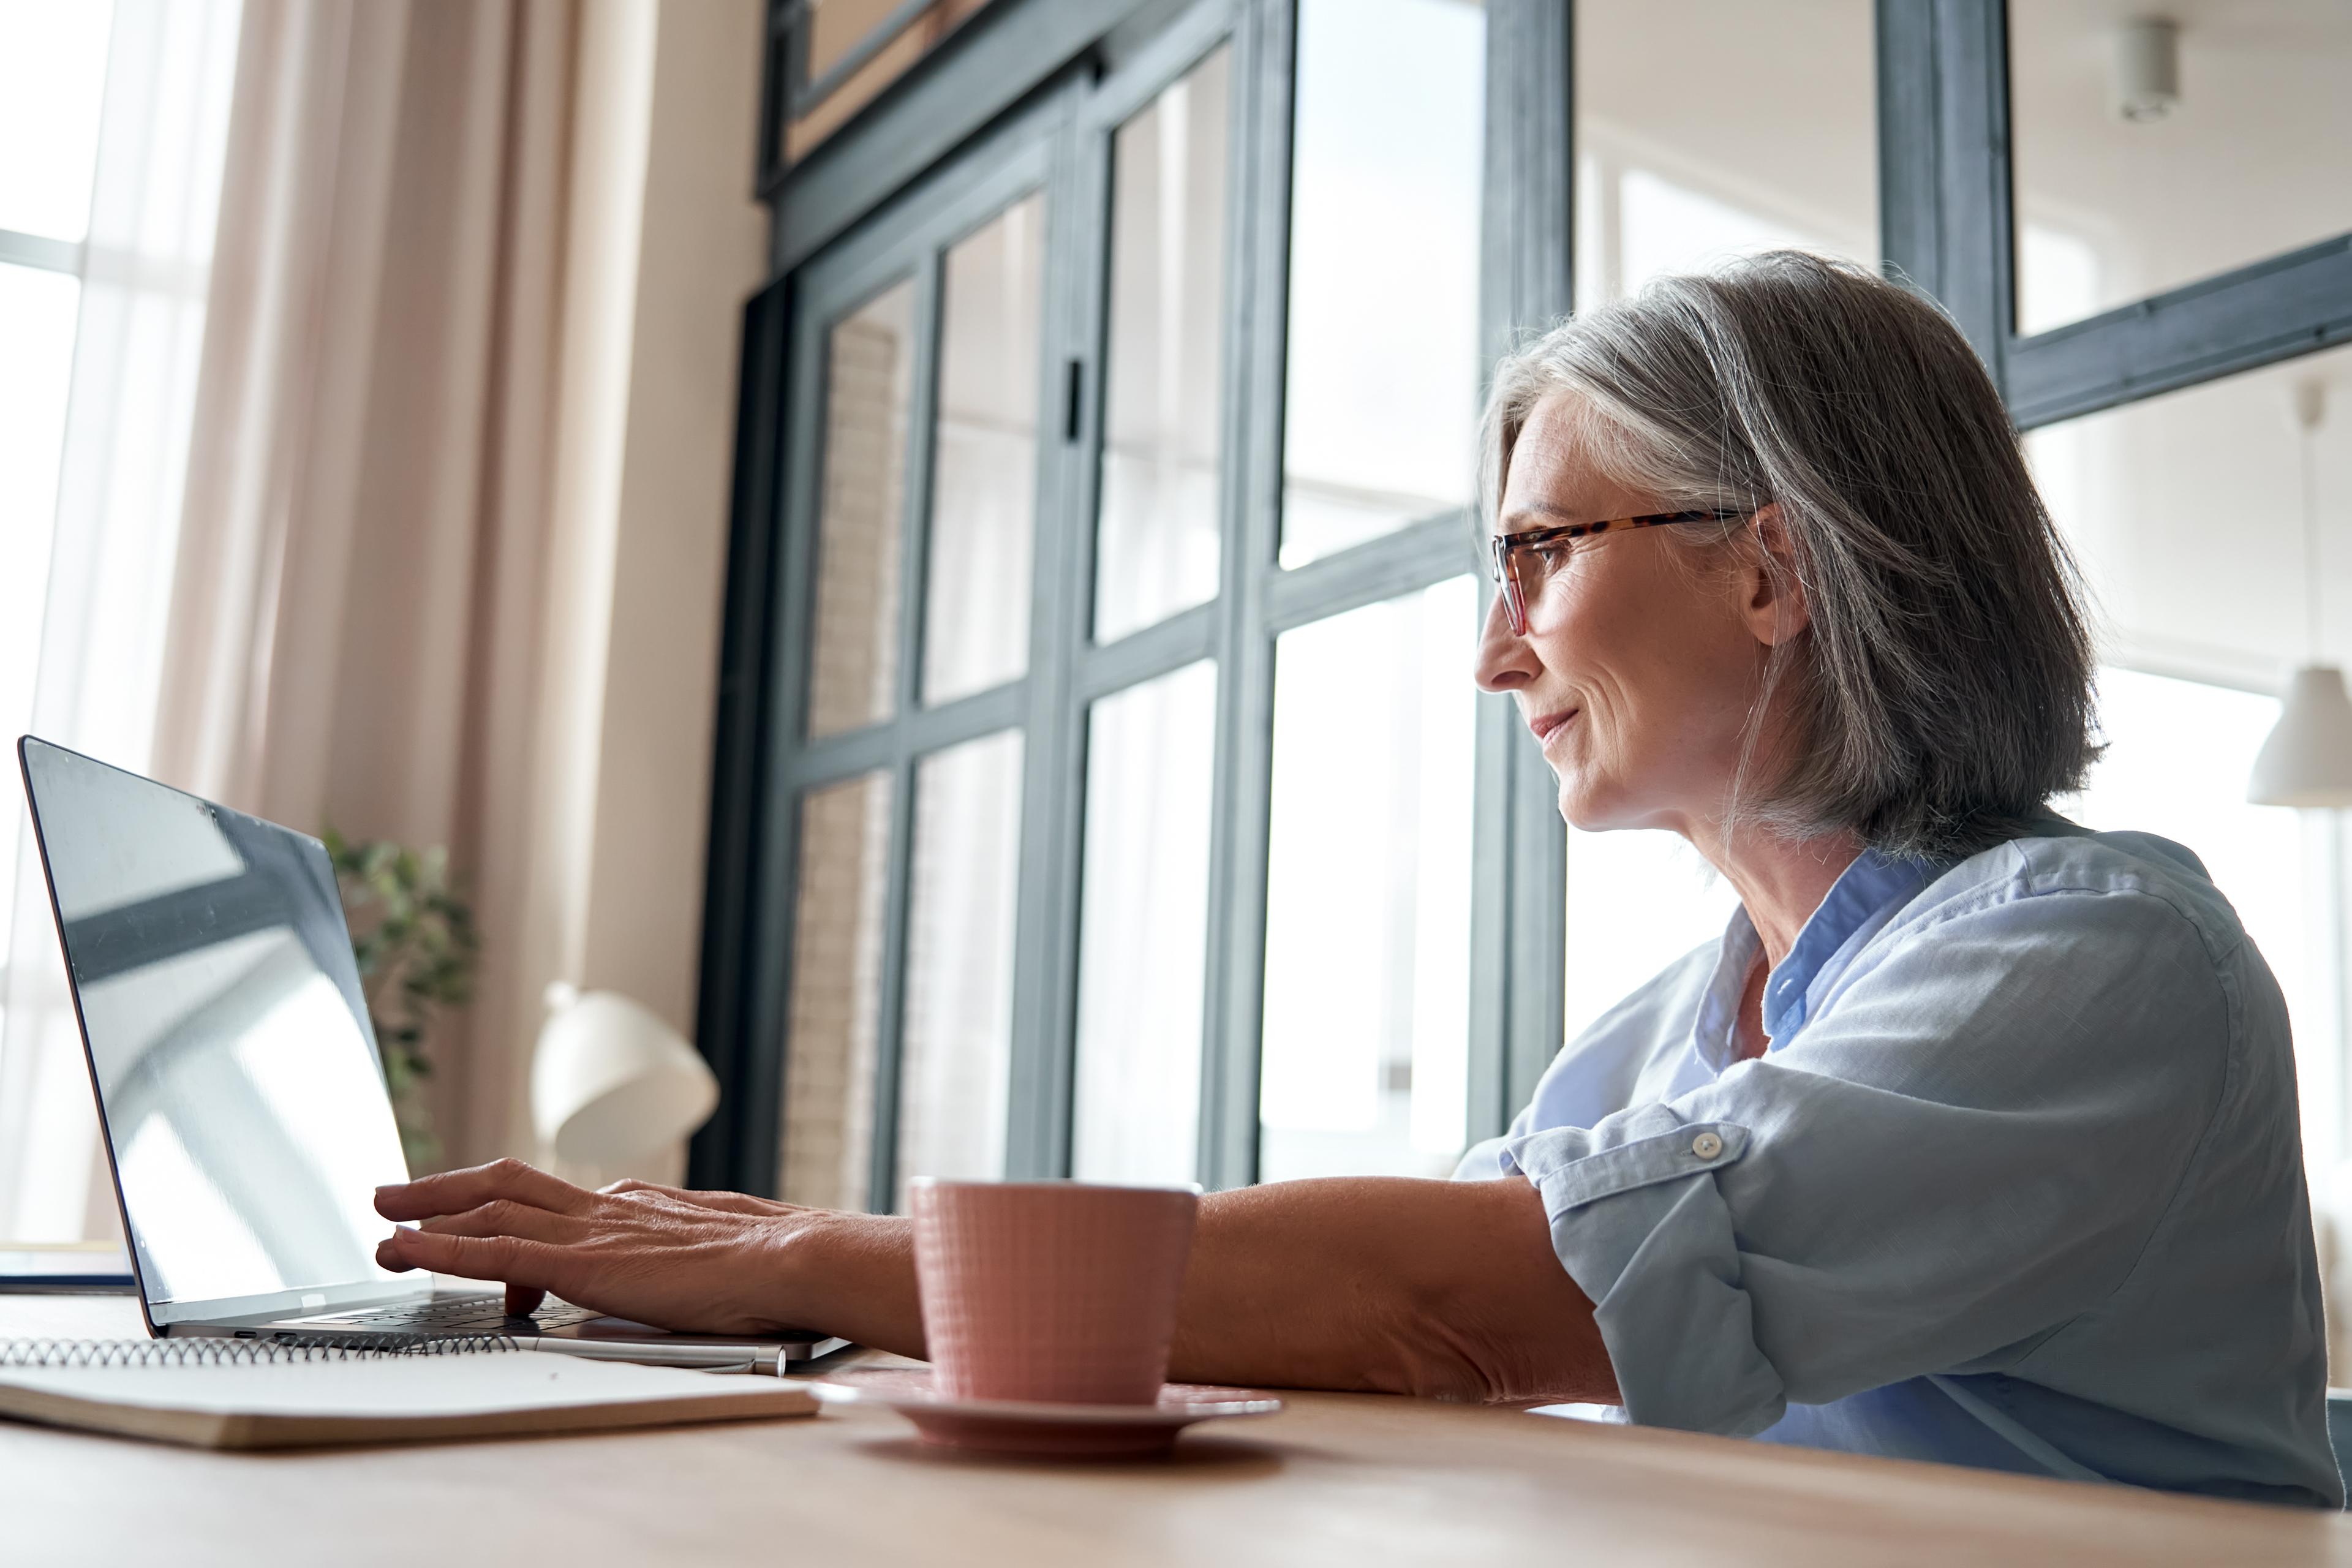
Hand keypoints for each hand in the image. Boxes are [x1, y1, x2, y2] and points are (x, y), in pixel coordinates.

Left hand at [373, 1159, 831, 1334]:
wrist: (790, 1257)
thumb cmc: (773, 1265)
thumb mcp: (722, 1253)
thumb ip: (688, 1258)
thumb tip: (690, 1273)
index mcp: (639, 1207)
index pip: (557, 1203)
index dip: (507, 1206)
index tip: (476, 1215)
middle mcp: (607, 1207)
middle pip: (508, 1185)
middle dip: (447, 1188)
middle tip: (397, 1192)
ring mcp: (591, 1232)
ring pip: (490, 1211)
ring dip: (428, 1215)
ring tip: (383, 1222)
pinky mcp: (581, 1265)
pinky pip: (493, 1253)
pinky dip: (441, 1249)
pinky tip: (404, 1249)